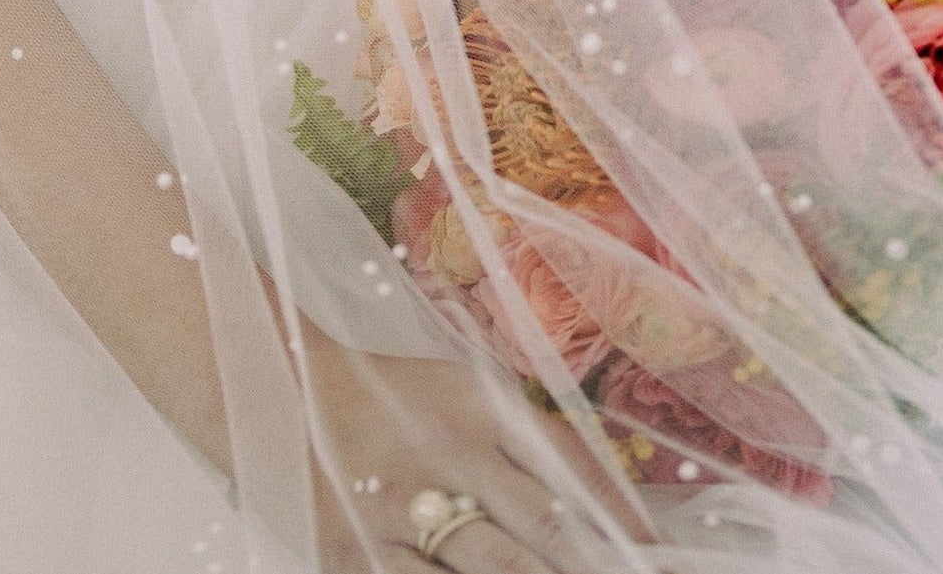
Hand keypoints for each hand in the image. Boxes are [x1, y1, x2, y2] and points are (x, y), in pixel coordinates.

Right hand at [298, 321, 647, 573]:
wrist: (281, 387)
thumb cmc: (393, 395)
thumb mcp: (467, 391)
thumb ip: (534, 438)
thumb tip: (614, 506)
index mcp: (483, 402)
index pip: (575, 466)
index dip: (626, 522)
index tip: (662, 560)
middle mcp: (452, 447)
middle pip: (547, 526)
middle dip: (599, 569)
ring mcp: (405, 502)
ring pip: (498, 570)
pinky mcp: (358, 550)